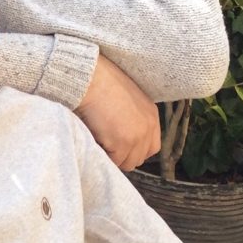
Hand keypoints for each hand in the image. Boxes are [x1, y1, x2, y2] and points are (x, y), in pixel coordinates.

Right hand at [75, 54, 159, 169]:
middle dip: (123, 155)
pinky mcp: (123, 144)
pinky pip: (113, 161)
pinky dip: (103, 154)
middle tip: (106, 143)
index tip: (119, 146)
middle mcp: (149, 127)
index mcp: (151, 115)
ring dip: (112, 156)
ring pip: (126, 163)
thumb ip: (131, 117)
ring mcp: (137, 137)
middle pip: (139, 158)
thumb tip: (120, 134)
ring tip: (99, 140)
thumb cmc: (100, 83)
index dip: (134, 150)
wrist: (90, 79)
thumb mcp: (125, 98)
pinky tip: (95, 138)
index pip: (151, 147)